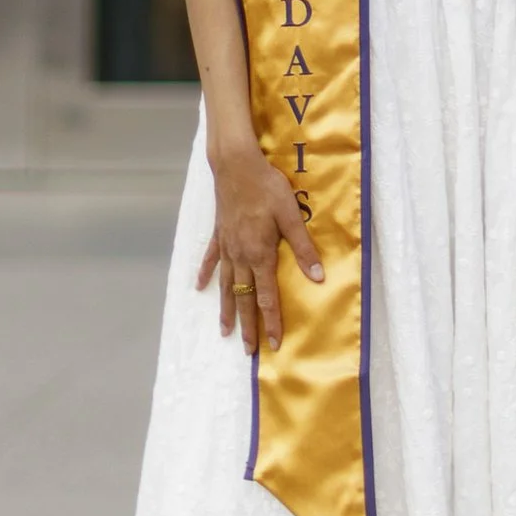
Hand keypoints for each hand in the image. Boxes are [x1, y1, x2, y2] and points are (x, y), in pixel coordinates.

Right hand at [194, 139, 321, 350]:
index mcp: (260, 254)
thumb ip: (303, 247)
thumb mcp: (290, 215)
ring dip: (226, 309)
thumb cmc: (267, 187)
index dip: (271, 321)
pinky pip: (210, 259)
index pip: (267, 296)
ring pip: (225, 285)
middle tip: (248, 350)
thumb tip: (317, 276)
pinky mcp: (219, 234)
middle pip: (244, 298)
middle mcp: (240, 256)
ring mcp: (227, 247)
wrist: (236, 165)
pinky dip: (205, 274)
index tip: (273, 343)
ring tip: (225, 331)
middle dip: (248, 325)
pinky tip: (199, 288)